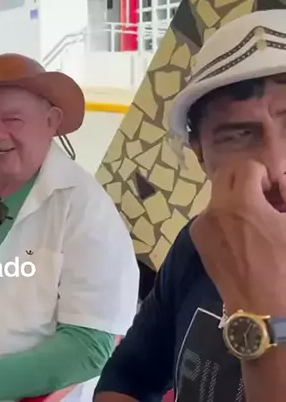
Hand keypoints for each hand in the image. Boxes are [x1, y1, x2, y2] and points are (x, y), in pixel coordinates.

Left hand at [190, 159, 285, 314]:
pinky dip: (229, 217)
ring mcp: (202, 228)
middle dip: (250, 181)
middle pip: (227, 176)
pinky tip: (248, 238)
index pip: (248, 166)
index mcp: (239, 204)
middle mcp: (213, 211)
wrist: (265, 312)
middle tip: (272, 201)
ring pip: (219, 197)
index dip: (268, 175)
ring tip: (263, 222)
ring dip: (240, 199)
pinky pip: (213, 217)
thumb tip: (280, 182)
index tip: (281, 194)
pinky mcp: (199, 243)